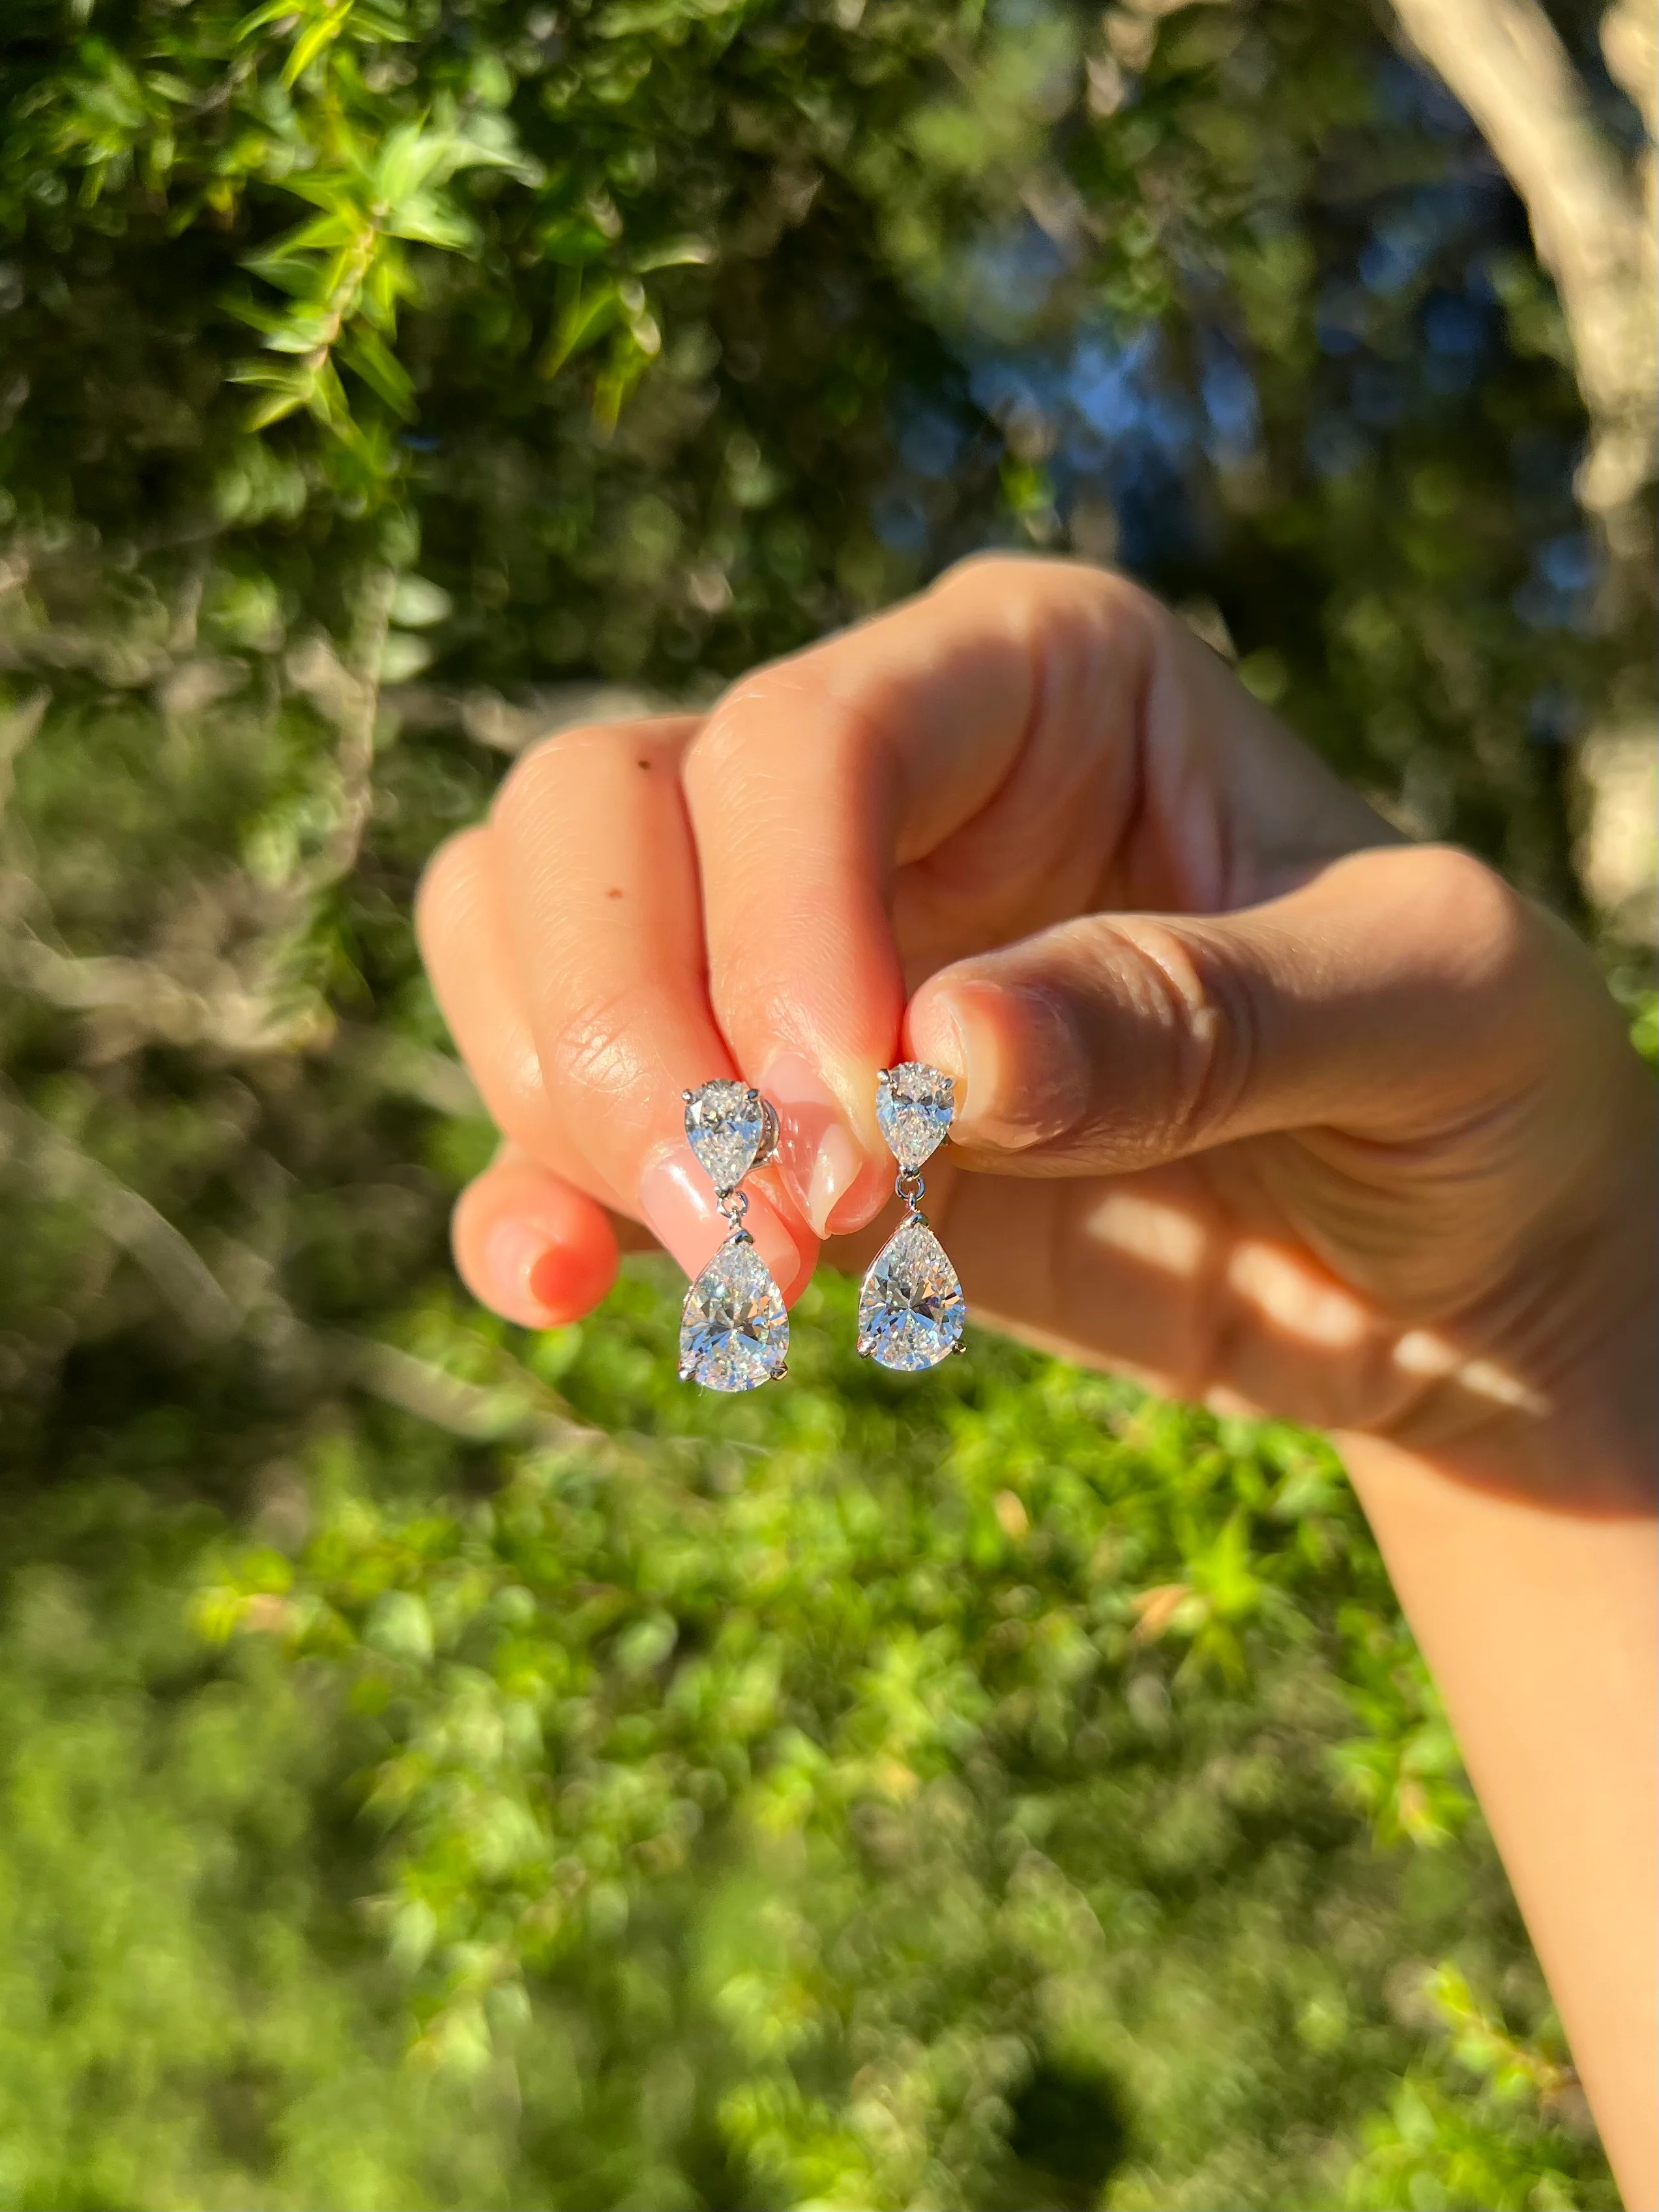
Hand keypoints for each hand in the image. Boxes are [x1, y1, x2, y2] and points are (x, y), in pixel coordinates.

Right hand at [417, 556, 1654, 1500]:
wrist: (1444, 1266)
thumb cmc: (1472, 1081)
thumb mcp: (1429, 1004)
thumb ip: (1201, 1013)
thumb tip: (939, 1057)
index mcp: (1036, 675)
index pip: (805, 739)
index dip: (785, 930)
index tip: (876, 1143)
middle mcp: (880, 782)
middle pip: (600, 807)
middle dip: (632, 1027)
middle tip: (769, 1234)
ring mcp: (789, 946)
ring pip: (528, 934)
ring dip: (575, 1111)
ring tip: (741, 1280)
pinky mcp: (758, 1116)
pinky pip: (558, 1118)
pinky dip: (528, 1202)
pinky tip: (556, 1291)